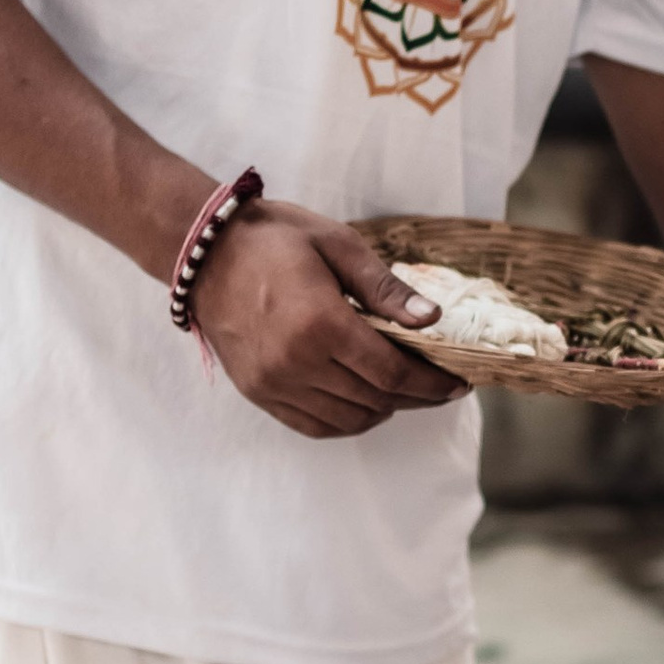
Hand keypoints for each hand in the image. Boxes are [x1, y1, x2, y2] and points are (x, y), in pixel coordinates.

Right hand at [183, 198, 469, 439]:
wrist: (204, 252)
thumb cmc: (275, 239)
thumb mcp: (338, 246)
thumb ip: (386, 289)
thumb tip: (433, 320)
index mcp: (320, 324)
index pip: (392, 372)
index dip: (431, 383)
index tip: (459, 383)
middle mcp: (295, 362)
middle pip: (376, 399)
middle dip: (417, 397)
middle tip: (441, 386)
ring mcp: (273, 383)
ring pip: (348, 419)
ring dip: (384, 410)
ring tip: (406, 392)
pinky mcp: (258, 392)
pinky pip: (314, 424)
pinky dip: (347, 420)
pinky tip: (366, 402)